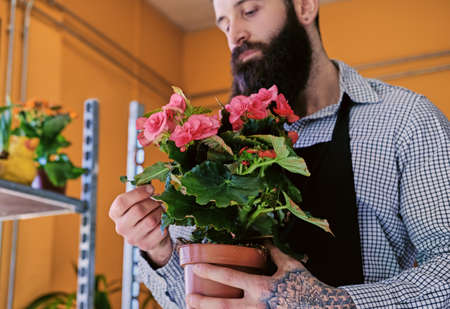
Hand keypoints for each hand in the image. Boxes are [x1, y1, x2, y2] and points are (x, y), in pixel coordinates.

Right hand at [109, 184, 172, 266]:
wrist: (150, 235)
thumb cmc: (143, 213)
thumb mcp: (138, 201)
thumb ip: (141, 191)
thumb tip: (149, 181)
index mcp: (115, 213)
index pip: (122, 202)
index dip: (138, 193)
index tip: (151, 188)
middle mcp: (121, 227)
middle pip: (138, 210)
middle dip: (152, 203)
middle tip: (158, 201)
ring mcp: (133, 238)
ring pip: (151, 221)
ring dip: (160, 212)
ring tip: (161, 210)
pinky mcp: (146, 245)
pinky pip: (160, 231)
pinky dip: (165, 223)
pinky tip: (163, 221)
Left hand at [186, 243, 355, 308]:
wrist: (323, 308)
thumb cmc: (307, 286)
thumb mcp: (290, 266)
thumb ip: (274, 253)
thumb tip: (265, 241)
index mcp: (261, 287)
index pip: (229, 277)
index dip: (209, 270)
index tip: (194, 266)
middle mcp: (256, 305)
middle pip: (223, 305)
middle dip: (203, 303)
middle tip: (188, 297)